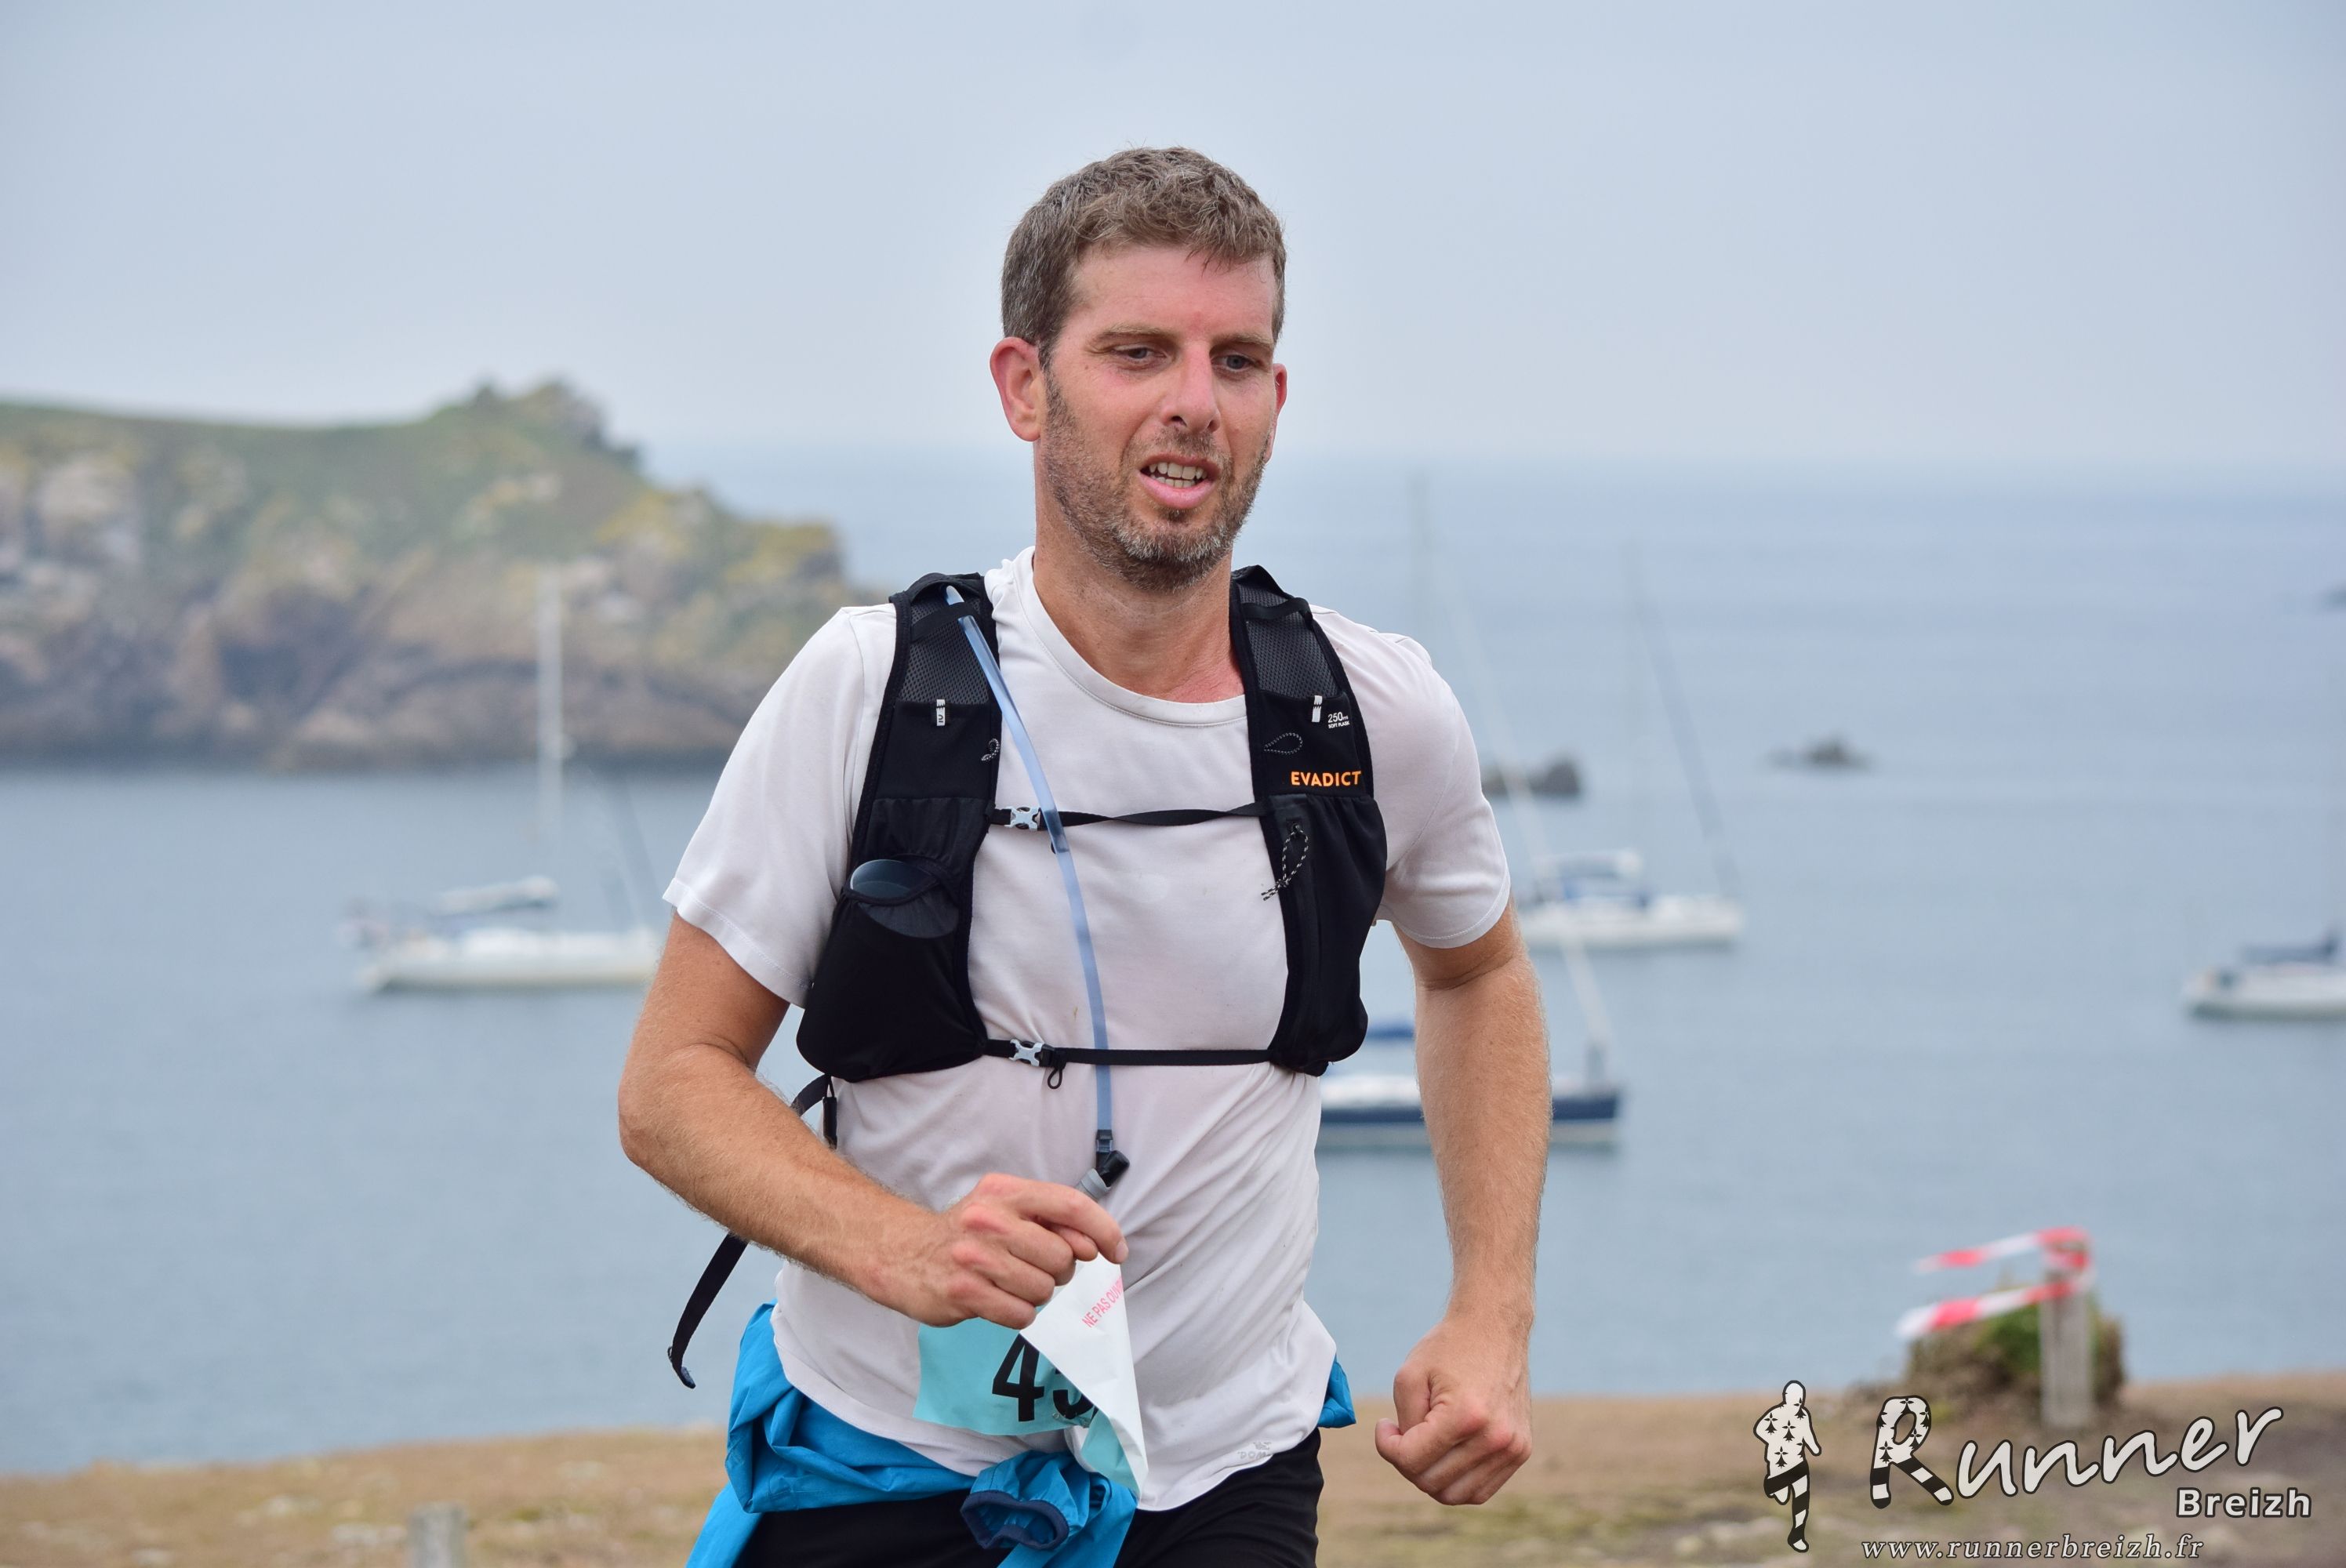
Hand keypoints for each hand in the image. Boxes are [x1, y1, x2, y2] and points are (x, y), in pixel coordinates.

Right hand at [867, 1172, 1126, 1329]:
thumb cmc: (967, 1233)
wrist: (902, 1254)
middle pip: (1061, 1256)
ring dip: (1037, 1294)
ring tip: (1012, 1282)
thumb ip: (1050, 1220)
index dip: (1104, 1230)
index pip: (1071, 1205)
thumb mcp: (1004, 1208)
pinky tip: (999, 1300)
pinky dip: (1019, 1313)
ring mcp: (973, 1257)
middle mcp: (989, 1219)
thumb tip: (1094, 1247)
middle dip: (1060, 1270)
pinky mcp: (962, 1293)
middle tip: (1036, 1268)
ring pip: (1043, 1289)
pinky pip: (1021, 1314)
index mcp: (1005, 1191)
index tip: (1116, 1252)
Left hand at [1374, 1311, 1532, 1504]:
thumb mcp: (1409, 1378)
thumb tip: (1406, 1458)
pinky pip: (1480, 1490)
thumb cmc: (1448, 1348)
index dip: (1386, 1446)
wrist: (1494, 1327)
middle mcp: (1495, 1438)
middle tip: (1402, 1433)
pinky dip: (1456, 1481)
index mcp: (1466, 1416)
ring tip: (1423, 1445)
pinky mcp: (1521, 1451)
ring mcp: (1512, 1448)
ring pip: (1455, 1495)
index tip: (1385, 1424)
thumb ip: (1404, 1425)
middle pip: (1431, 1482)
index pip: (1410, 1460)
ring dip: (1429, 1476)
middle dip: (1406, 1462)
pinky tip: (1444, 1453)